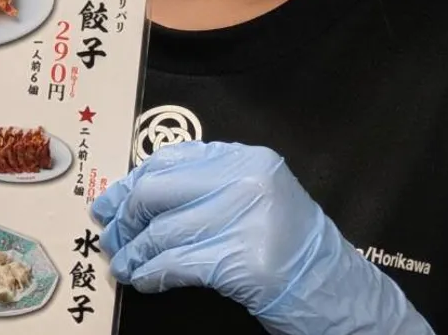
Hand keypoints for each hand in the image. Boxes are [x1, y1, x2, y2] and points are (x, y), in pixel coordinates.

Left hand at [92, 141, 432, 334]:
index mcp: (246, 159)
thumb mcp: (254, 198)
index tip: (111, 199)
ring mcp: (245, 220)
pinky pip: (179, 263)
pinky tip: (144, 279)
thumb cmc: (290, 246)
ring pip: (164, 232)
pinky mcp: (242, 261)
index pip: (170, 160)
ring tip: (122, 264)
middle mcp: (245, 181)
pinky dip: (154, 273)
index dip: (133, 181)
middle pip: (159, 191)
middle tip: (111, 234)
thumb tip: (138, 193)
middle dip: (127, 215)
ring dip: (135, 252)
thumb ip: (206, 186)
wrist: (336, 288)